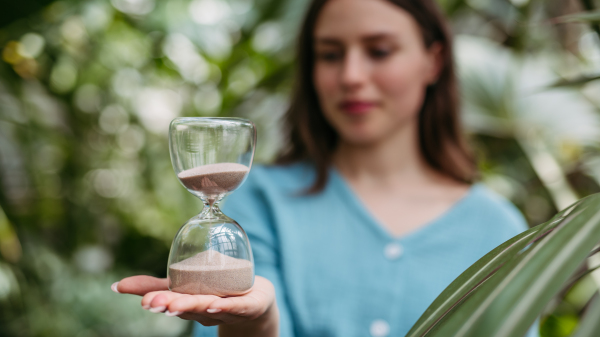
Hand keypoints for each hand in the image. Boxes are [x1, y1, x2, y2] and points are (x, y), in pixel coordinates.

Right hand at [112, 275, 276, 328]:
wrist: (257, 299)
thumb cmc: (217, 291)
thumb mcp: (184, 284)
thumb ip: (153, 285)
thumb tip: (115, 286)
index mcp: (189, 303)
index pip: (170, 301)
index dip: (156, 300)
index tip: (143, 300)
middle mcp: (206, 310)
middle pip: (187, 308)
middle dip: (170, 305)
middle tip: (154, 303)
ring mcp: (227, 310)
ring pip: (209, 308)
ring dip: (193, 306)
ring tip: (177, 304)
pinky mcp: (248, 307)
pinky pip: (236, 307)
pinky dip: (226, 307)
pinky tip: (216, 304)